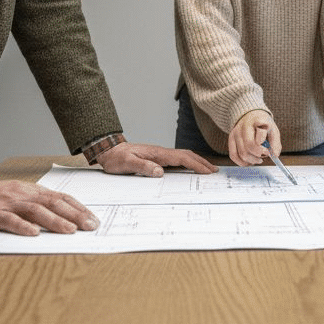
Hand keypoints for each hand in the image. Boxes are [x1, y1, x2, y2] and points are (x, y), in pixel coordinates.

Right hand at [0, 176, 96, 235]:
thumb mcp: (19, 195)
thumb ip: (38, 203)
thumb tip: (64, 216)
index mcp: (31, 191)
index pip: (60, 197)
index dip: (78, 208)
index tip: (93, 219)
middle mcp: (22, 195)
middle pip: (52, 203)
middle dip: (73, 215)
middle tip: (90, 226)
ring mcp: (7, 204)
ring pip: (34, 211)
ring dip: (53, 220)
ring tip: (69, 230)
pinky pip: (8, 220)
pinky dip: (21, 227)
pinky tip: (32, 234)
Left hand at [95, 141, 218, 177]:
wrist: (109, 151)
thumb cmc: (117, 158)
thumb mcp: (127, 164)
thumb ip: (143, 167)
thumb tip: (160, 172)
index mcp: (157, 153)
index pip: (182, 158)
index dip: (196, 165)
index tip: (208, 172)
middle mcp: (161, 152)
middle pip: (187, 155)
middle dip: (202, 163)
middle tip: (214, 171)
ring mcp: (160, 154)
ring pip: (183, 156)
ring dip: (197, 162)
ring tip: (208, 170)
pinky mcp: (157, 158)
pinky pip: (177, 160)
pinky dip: (188, 163)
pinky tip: (189, 169)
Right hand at [227, 110, 279, 165]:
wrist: (250, 116)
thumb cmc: (263, 125)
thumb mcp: (273, 130)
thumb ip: (275, 143)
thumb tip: (275, 155)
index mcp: (256, 120)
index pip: (259, 136)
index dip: (264, 148)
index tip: (269, 151)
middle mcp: (243, 126)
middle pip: (249, 147)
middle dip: (259, 155)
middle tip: (264, 155)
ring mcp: (235, 133)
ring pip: (242, 154)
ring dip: (252, 160)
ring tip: (258, 159)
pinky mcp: (230, 139)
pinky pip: (233, 156)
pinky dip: (242, 162)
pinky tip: (250, 161)